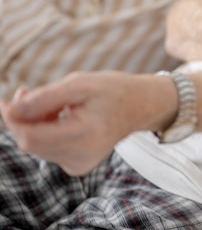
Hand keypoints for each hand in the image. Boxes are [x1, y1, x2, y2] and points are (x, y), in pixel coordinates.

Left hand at [0, 71, 176, 175]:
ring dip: (35, 123)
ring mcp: (79, 165)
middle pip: (30, 143)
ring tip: (55, 104)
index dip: (13, 118)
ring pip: (36, 146)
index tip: (9, 97)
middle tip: (28, 92)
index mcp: (85, 136)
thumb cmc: (111, 90)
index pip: (30, 138)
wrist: (140, 106)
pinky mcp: (76, 166)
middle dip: (23, 118)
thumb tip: (11, 109)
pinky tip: (60, 117)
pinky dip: (45, 132)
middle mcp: (81, 157)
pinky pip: (47, 150)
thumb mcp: (79, 84)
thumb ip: (44, 98)